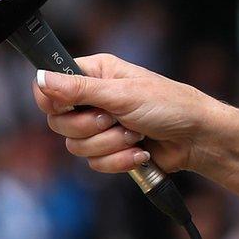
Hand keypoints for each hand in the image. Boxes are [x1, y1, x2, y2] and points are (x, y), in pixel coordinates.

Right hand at [33, 54, 225, 174]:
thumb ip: (79, 90)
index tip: (65, 108)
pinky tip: (140, 152)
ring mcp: (101, 127)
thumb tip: (41, 78)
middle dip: (91, 128)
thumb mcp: (122, 94)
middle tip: (115, 119)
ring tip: (136, 135)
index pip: (50, 86)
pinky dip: (119, 160)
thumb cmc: (170, 105)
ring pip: (76, 146)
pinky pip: (95, 164)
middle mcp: (93, 99)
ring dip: (110, 144)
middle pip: (59, 122)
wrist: (198, 138)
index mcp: (94, 74)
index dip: (51, 101)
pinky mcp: (110, 151)